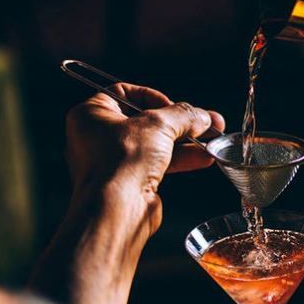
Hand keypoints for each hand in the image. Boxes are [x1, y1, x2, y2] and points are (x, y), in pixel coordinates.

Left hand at [66, 83, 224, 233]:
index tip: (174, 106)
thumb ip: (182, 115)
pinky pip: (159, 164)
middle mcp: (98, 137)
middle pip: (146, 120)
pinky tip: (203, 157)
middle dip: (179, 122)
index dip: (153, 97)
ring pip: (155, 144)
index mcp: (91, 114)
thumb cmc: (119, 163)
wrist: (117, 210)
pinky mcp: (131, 182)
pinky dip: (181, 159)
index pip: (124, 92)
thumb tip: (200, 115)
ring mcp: (115, 161)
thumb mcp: (158, 125)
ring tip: (212, 138)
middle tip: (204, 120)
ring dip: (186, 141)